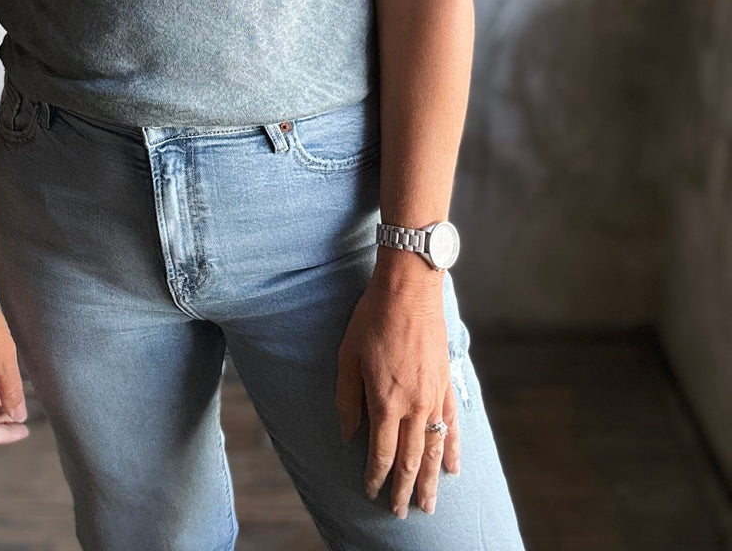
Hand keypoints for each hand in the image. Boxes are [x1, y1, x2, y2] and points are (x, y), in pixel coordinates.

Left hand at [336, 257, 460, 517]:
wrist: (410, 287)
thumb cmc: (372, 317)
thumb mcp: (347, 355)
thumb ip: (347, 399)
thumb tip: (347, 435)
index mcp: (386, 401)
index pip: (382, 453)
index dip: (375, 477)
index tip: (370, 493)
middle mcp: (414, 406)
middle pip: (411, 460)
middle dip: (405, 490)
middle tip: (402, 514)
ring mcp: (434, 397)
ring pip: (434, 450)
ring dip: (432, 481)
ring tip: (430, 505)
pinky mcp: (446, 384)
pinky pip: (452, 426)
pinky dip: (453, 449)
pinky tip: (454, 467)